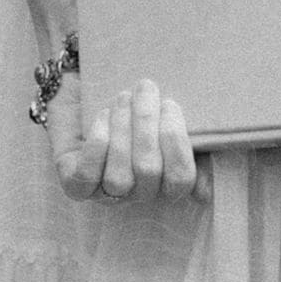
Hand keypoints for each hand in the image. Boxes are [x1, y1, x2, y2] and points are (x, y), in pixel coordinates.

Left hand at [45, 71, 211, 205]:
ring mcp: (107, 193)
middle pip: (149, 171)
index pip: (181, 179)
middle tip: (144, 88)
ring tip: (123, 98)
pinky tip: (103, 116)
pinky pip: (88, 176)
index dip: (176, 141)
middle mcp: (138, 193)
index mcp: (166, 180)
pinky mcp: (77, 186)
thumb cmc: (136, 108)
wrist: (86, 94)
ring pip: (119, 177)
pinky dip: (97, 143)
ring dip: (122, 130)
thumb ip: (195, 140)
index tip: (170, 103)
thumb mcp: (169, 117)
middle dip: (146, 123)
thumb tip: (204, 191)